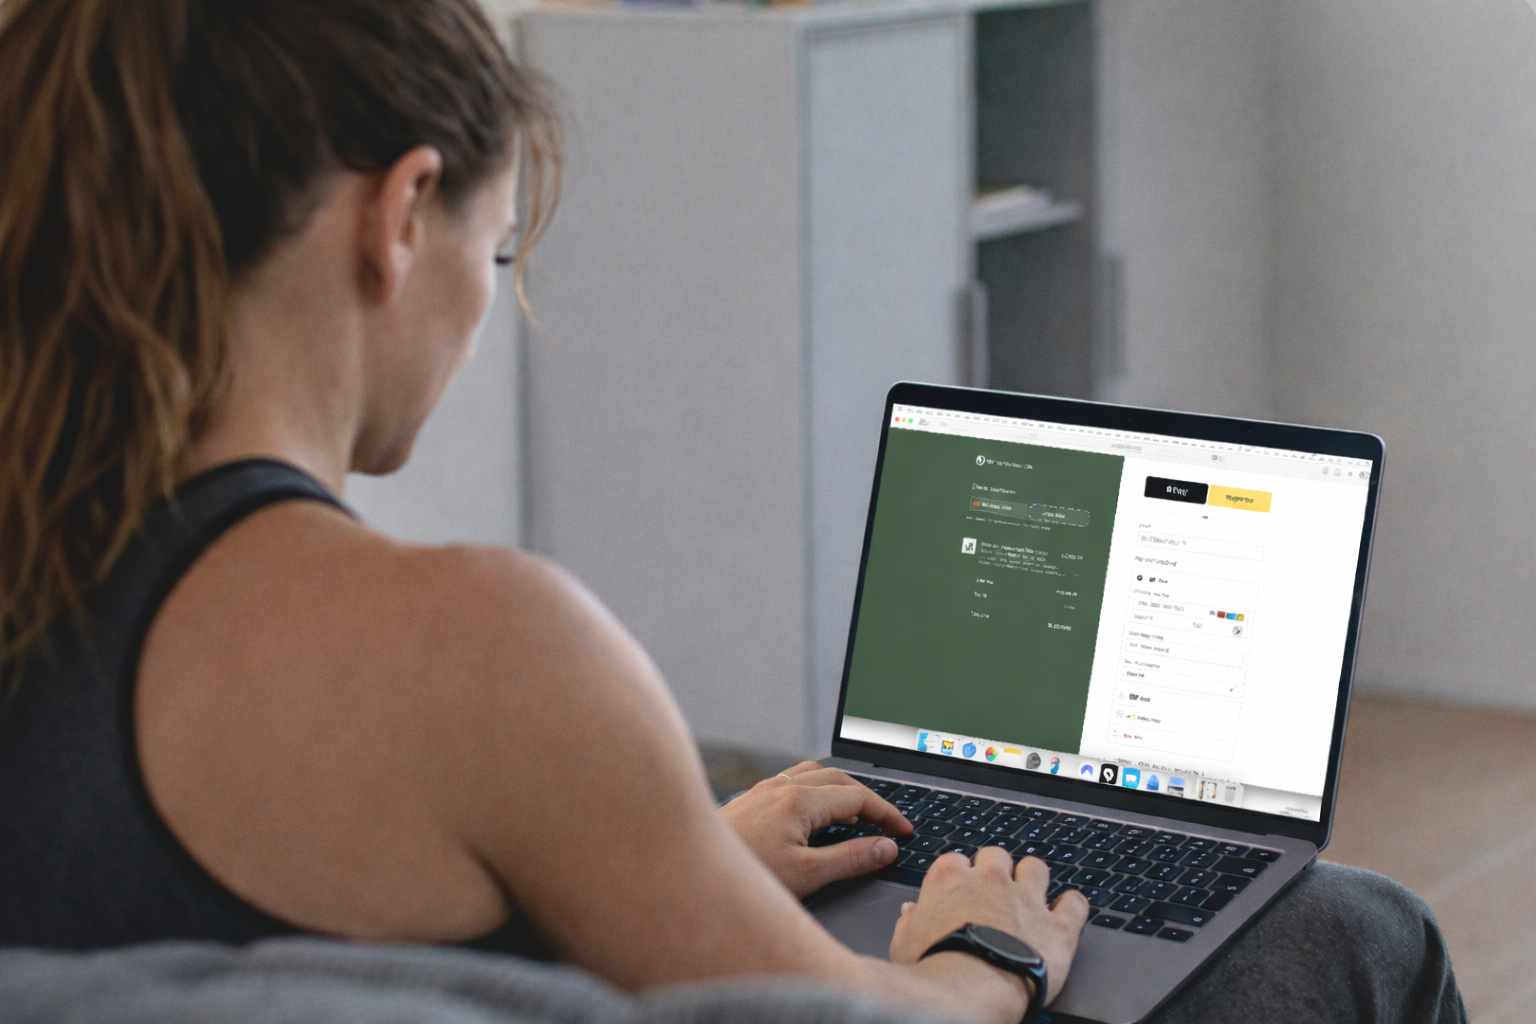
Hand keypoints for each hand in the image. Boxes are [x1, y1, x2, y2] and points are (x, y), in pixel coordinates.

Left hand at [719, 762, 912, 897]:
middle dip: (866, 797)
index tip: (903, 830)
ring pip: (811, 774)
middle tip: (885, 822)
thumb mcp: (805, 875)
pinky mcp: (747, 801)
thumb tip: (886, 847)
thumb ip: (850, 859)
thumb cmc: (742, 875)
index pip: (857, 796)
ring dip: (837, 789)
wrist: (683, 870)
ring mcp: (761, 791)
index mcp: (799, 801)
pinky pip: (789, 782)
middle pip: (837, 778)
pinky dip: (812, 791)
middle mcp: (780, 787)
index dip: (886, 812)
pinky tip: (808, 816)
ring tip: (852, 814)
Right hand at [891, 849, 1087, 1010]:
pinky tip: (1067, 912)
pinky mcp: (1057, 927)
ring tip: (1030, 897)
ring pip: (1036, 867)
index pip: (955, 860)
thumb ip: (909, 922)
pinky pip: (1075, 903)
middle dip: (996, 870)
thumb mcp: (904, 943)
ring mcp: (1027, 900)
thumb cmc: (932, 971)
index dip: (959, 877)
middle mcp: (991, 879)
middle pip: (996, 855)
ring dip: (1033, 879)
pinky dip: (1072, 906)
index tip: (960, 892)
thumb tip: (911, 912)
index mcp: (950, 879)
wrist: (968, 993)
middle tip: (995, 893)